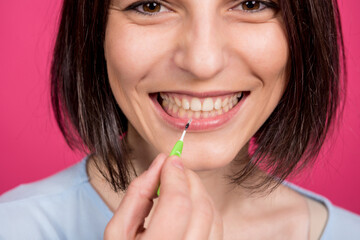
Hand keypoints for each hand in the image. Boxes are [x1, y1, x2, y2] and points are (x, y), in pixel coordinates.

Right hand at [104, 153, 223, 239]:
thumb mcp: (118, 232)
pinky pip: (218, 228)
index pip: (177, 205)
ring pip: (213, 216)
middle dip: (189, 179)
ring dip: (199, 191)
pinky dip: (206, 207)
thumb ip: (137, 194)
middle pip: (200, 208)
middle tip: (176, 169)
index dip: (176, 176)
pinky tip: (190, 204)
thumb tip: (160, 163)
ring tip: (181, 186)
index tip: (170, 159)